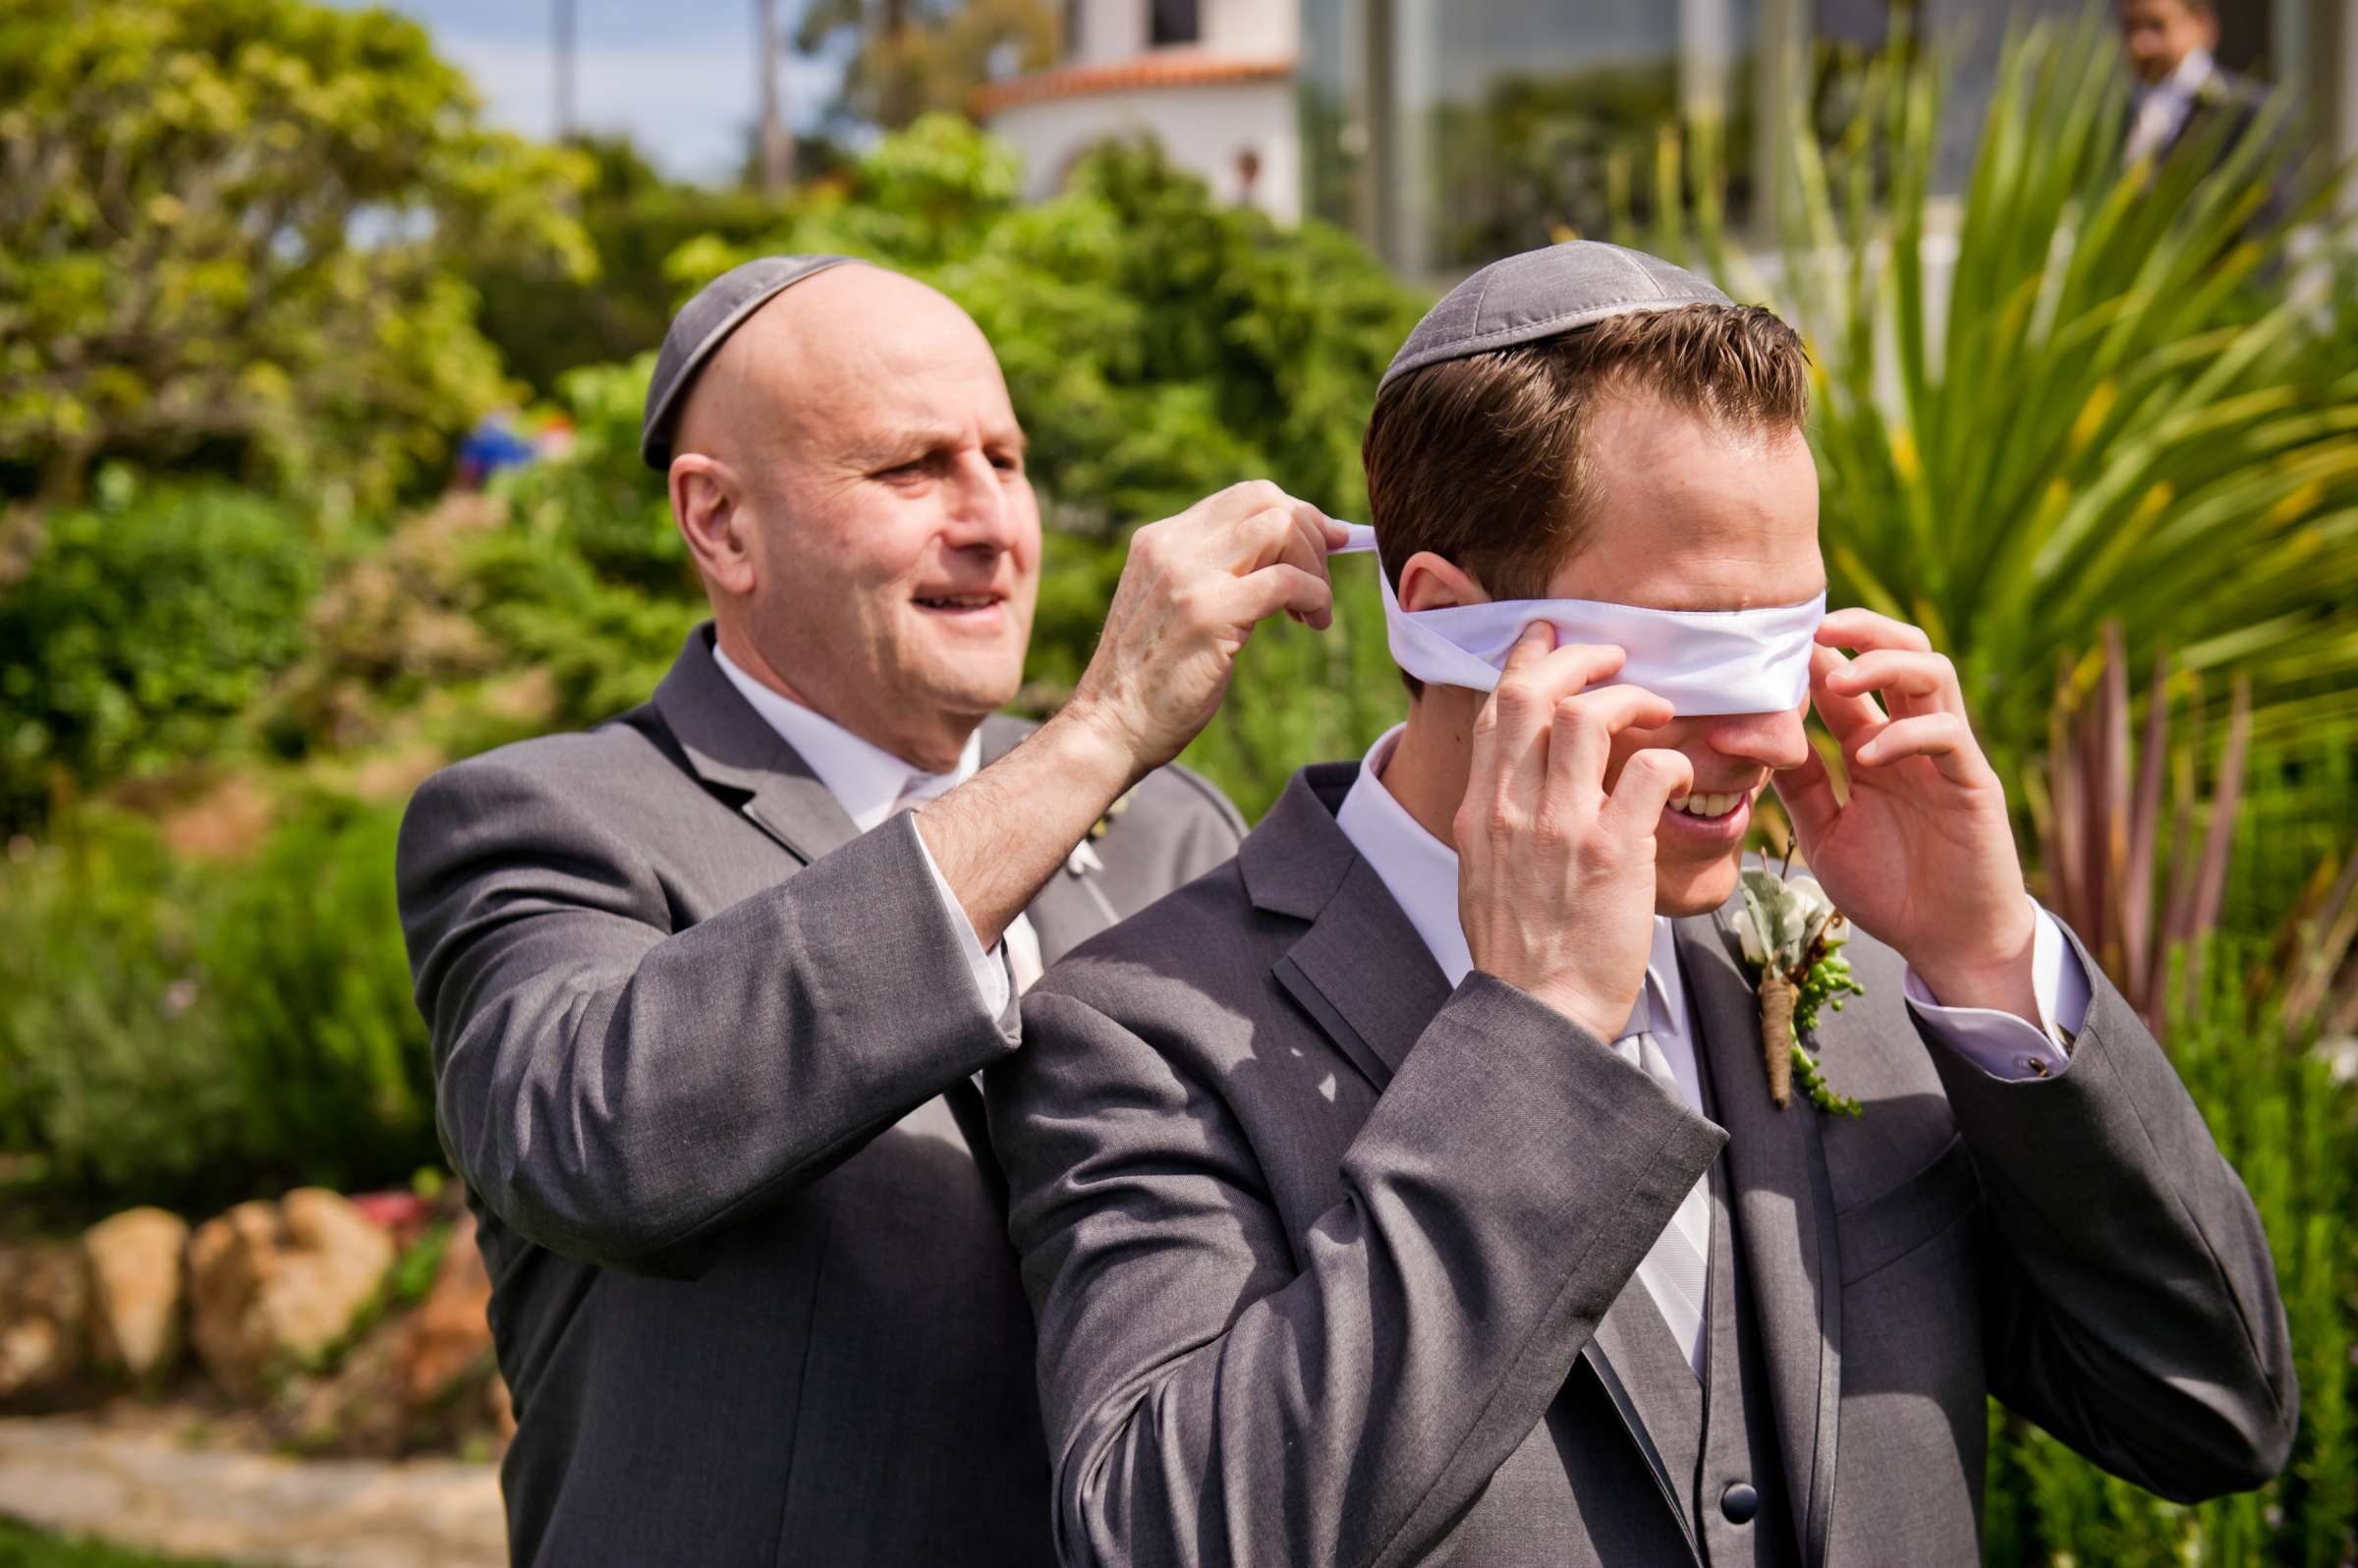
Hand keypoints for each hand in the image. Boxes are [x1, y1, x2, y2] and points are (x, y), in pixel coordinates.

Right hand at [1064, 481, 1342, 779]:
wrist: (1110, 726)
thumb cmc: (1150, 681)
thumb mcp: (1174, 607)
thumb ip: (1211, 575)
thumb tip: (1284, 555)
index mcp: (1159, 540)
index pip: (1244, 497)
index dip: (1295, 514)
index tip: (1325, 545)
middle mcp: (1171, 546)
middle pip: (1266, 500)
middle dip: (1311, 533)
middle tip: (1321, 581)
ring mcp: (1188, 576)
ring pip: (1280, 528)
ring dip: (1315, 566)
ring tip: (1313, 611)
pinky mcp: (1209, 612)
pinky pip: (1287, 581)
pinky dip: (1315, 596)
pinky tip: (1313, 621)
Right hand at [1456, 625, 1695, 1040]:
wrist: (1539, 1014)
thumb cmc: (1522, 956)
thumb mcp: (1484, 877)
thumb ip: (1499, 824)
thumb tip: (1518, 788)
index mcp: (1479, 812)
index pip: (1496, 710)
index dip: (1525, 662)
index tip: (1550, 641)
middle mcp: (1511, 809)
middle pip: (1531, 692)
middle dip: (1575, 657)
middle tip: (1612, 656)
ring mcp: (1560, 827)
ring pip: (1586, 716)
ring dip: (1629, 697)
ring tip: (1657, 707)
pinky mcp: (1613, 852)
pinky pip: (1647, 770)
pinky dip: (1670, 759)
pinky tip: (1678, 773)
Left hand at [1770, 610, 2036, 1013]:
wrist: (1948, 943)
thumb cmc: (1890, 889)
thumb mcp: (1825, 833)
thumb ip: (1801, 785)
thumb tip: (1751, 739)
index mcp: (1877, 747)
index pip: (1851, 680)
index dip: (1818, 655)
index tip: (1772, 643)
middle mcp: (1913, 741)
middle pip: (1903, 651)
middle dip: (1862, 629)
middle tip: (1814, 629)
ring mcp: (1948, 758)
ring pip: (1934, 674)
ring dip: (1884, 664)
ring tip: (1838, 679)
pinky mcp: (1974, 783)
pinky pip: (1948, 735)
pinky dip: (1905, 734)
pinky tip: (1867, 756)